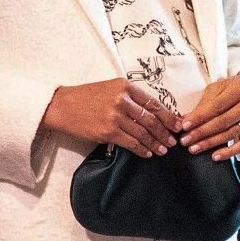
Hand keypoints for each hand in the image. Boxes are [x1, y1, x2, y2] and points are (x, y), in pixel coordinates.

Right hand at [42, 80, 182, 158]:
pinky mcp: (108, 132)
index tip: (177, 124)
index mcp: (126, 86)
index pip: (153, 103)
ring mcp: (116, 116)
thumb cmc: (86, 97)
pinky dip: (141, 149)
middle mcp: (123, 100)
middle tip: (173, 141)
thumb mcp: (110, 88)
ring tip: (163, 150)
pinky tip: (147, 153)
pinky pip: (131, 143)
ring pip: (143, 132)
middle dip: (165, 132)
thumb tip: (150, 113)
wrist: (62, 106)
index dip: (167, 116)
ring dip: (155, 143)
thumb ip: (129, 98)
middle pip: (151, 119)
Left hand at [180, 75, 239, 160]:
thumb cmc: (233, 89)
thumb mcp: (219, 89)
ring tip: (195, 148)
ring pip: (231, 133)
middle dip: (202, 132)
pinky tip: (215, 156)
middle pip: (224, 121)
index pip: (217, 106)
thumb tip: (185, 121)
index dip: (200, 117)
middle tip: (186, 141)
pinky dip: (229, 152)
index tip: (184, 126)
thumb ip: (203, 104)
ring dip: (211, 143)